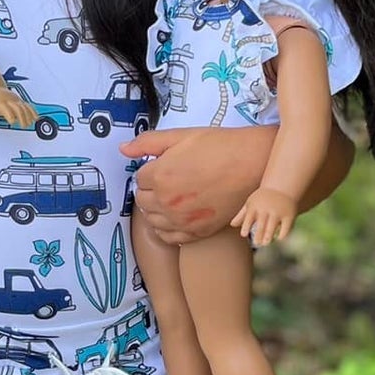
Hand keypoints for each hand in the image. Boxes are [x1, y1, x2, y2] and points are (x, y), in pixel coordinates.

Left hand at [0, 87, 36, 131]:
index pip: (6, 109)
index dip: (10, 114)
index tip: (12, 122)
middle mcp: (9, 100)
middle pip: (17, 107)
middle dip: (22, 116)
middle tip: (23, 125)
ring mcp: (15, 100)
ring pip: (24, 106)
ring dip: (28, 115)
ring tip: (30, 123)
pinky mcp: (19, 101)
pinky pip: (27, 105)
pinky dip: (32, 111)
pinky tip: (36, 118)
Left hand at [121, 126, 275, 245]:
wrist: (251, 164)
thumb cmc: (218, 147)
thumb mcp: (180, 136)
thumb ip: (148, 142)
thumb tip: (123, 149)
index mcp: (159, 176)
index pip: (138, 179)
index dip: (149, 171)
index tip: (161, 167)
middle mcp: (167, 201)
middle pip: (143, 201)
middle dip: (150, 190)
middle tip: (167, 181)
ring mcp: (182, 220)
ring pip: (153, 220)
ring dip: (157, 210)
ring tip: (171, 198)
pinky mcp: (197, 232)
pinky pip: (170, 238)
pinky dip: (167, 229)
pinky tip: (175, 217)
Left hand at [232, 187, 297, 246]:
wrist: (282, 186)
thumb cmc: (263, 198)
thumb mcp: (252, 203)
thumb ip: (242, 215)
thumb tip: (232, 225)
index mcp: (255, 207)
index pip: (248, 218)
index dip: (246, 226)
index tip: (244, 234)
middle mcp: (266, 209)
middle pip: (261, 225)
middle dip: (258, 235)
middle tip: (257, 243)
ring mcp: (278, 212)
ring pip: (272, 227)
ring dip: (268, 236)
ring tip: (265, 243)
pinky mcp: (289, 215)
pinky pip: (285, 228)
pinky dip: (282, 234)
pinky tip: (279, 238)